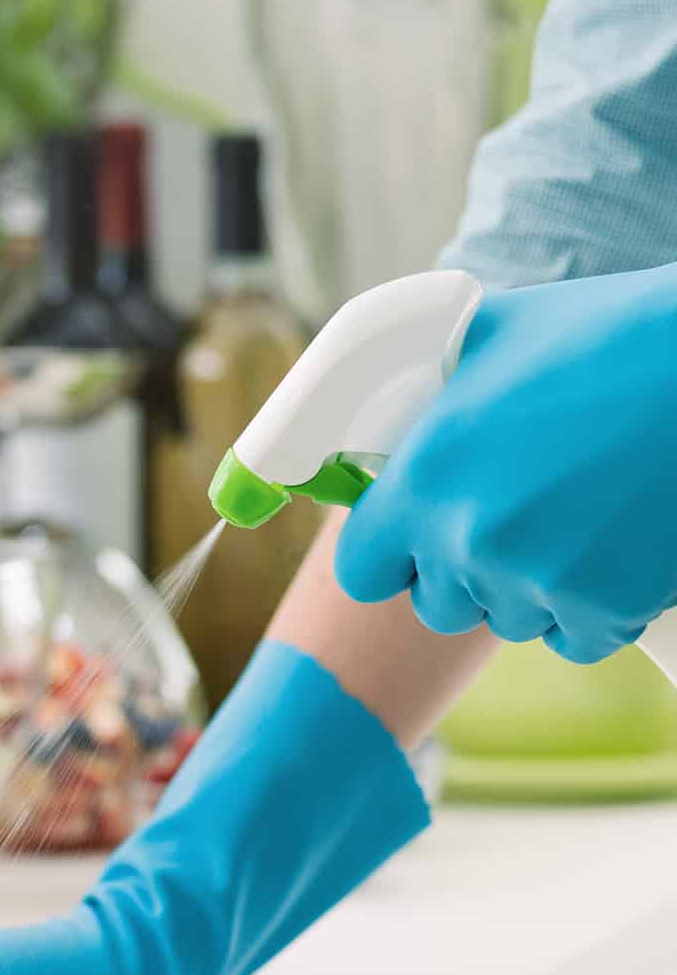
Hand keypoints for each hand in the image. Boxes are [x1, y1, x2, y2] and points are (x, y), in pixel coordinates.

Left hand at [336, 266, 676, 663]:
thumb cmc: (612, 336)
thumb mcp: (497, 335)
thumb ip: (439, 386)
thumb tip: (407, 396)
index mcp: (423, 478)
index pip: (361, 569)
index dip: (386, 556)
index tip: (409, 541)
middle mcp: (466, 540)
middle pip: (435, 604)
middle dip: (463, 574)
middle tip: (511, 521)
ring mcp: (535, 583)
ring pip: (508, 619)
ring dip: (529, 587)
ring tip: (576, 519)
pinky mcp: (602, 611)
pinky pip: (574, 639)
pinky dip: (590, 609)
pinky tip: (614, 551)